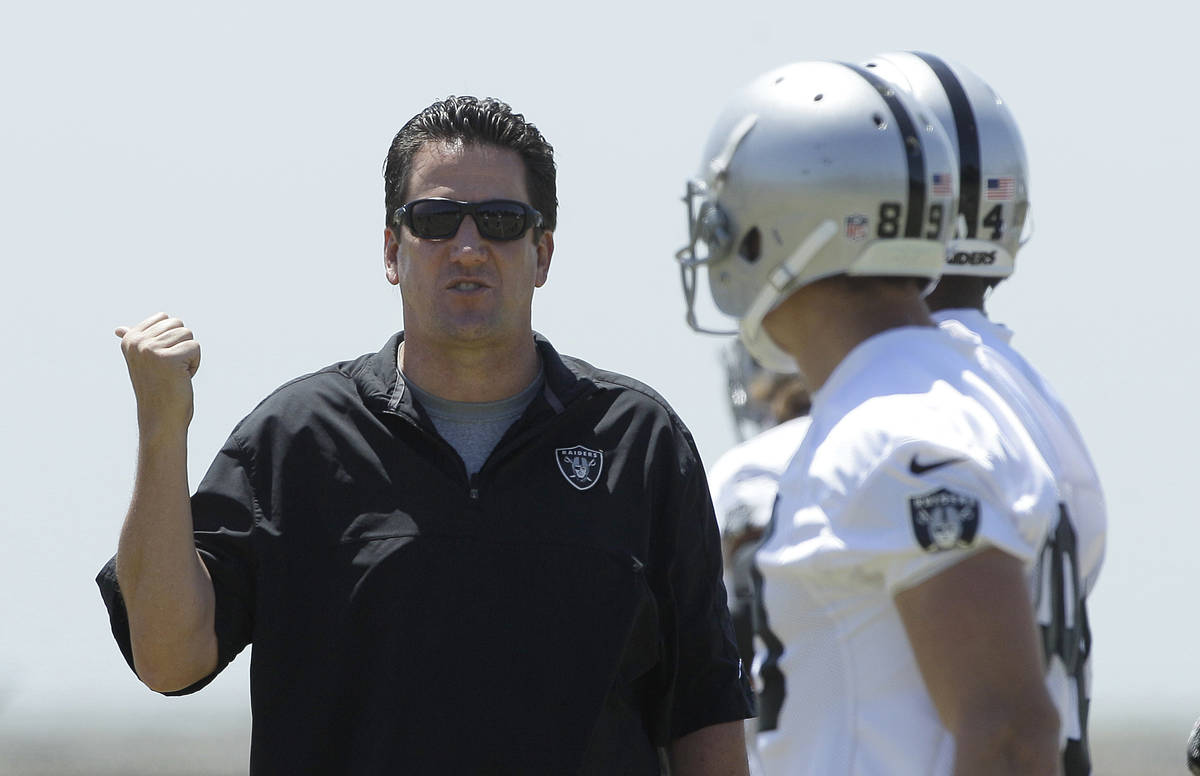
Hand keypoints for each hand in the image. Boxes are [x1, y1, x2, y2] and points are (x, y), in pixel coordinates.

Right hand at [115, 313, 201, 432]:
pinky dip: (194, 364)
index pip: (165, 318)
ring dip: (188, 356)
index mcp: (129, 338)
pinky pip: (195, 348)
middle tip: (169, 369)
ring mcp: (151, 350)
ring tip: (174, 373)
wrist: (161, 417)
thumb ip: (134, 342)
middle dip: (181, 346)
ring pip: (188, 335)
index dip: (171, 339)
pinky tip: (181, 378)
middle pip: (178, 325)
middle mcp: (137, 342)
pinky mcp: (169, 359)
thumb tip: (119, 329)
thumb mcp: (141, 362)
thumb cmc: (155, 389)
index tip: (160, 360)